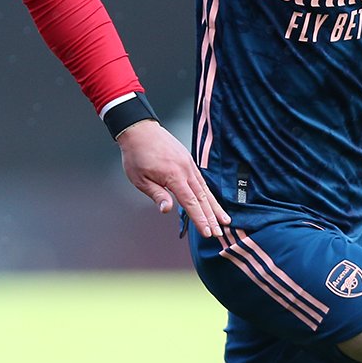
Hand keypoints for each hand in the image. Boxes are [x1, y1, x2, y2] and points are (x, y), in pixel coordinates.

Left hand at [116, 120, 227, 236]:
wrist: (140, 130)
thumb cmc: (137, 155)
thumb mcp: (140, 179)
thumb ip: (157, 194)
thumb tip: (166, 210)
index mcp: (173, 176)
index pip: (190, 202)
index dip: (200, 219)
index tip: (208, 232)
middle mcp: (185, 170)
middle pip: (202, 198)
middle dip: (212, 217)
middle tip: (219, 232)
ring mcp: (189, 164)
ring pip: (205, 189)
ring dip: (214, 206)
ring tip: (224, 220)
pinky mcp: (188, 161)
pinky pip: (201, 180)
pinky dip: (208, 193)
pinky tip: (212, 202)